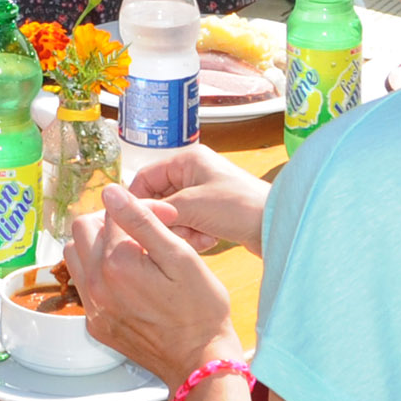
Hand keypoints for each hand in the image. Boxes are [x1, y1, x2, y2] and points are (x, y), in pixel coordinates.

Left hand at [66, 184, 245, 387]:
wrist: (200, 361)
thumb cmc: (200, 310)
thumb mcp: (180, 257)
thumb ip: (142, 222)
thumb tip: (111, 192)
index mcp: (116, 264)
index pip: (113, 212)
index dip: (142, 208)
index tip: (166, 219)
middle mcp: (96, 285)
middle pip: (83, 229)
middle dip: (111, 222)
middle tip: (143, 232)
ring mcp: (94, 307)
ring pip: (76, 256)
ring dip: (97, 246)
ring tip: (132, 252)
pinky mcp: (97, 324)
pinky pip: (84, 285)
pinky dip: (98, 273)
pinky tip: (128, 280)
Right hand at [125, 144, 271, 254]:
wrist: (277, 225)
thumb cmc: (239, 207)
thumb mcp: (192, 206)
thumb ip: (157, 208)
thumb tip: (122, 209)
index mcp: (187, 159)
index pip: (145, 177)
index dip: (138, 202)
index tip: (132, 225)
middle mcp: (194, 171)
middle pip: (159, 198)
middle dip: (166, 220)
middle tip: (178, 234)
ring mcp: (204, 191)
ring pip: (173, 215)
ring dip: (181, 231)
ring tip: (199, 238)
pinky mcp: (213, 210)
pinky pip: (189, 223)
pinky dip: (194, 235)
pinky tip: (209, 240)